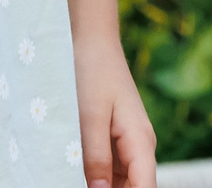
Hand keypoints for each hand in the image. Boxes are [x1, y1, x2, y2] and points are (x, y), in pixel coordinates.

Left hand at [74, 34, 157, 187]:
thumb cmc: (91, 72)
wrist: (90, 39)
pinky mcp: (112, 138)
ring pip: (119, 181)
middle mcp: (139, 147)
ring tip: (70, 177)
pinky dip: (94, 175)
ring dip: (100, 185)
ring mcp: (127, 143)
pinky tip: (72, 173)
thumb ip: (96, 157)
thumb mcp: (89, 116)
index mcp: (141, 142)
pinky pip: (108, 168)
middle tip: (74, 183)